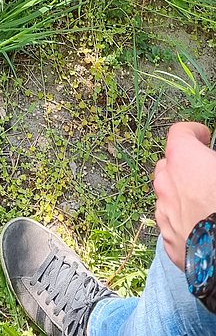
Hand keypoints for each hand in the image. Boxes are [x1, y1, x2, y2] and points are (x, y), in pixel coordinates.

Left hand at [154, 122, 215, 269]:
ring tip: (206, 203)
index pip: (180, 132)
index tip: (205, 137)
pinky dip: (184, 221)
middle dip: (185, 164)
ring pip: (168, 195)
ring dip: (183, 194)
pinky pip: (174, 224)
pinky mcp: (169, 242)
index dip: (194, 132)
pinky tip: (203, 227)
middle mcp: (166, 182)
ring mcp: (164, 213)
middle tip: (206, 171)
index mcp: (183, 158)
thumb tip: (214, 160)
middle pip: (170, 164)